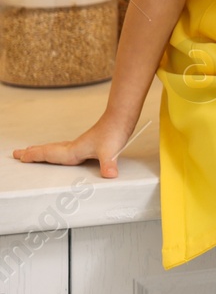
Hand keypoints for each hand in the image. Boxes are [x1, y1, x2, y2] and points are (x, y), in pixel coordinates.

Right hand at [12, 113, 137, 178]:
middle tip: (16, 153)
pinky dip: (57, 150)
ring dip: (43, 150)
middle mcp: (73, 147)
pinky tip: (62, 152)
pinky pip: (65, 148)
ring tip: (31, 151)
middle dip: (32, 153)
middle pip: (48, 150)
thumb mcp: (111, 151)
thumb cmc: (114, 133)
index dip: (34, 156)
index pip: (49, 154)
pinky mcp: (88, 143)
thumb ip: (109, 164)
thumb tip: (110, 175)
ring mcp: (80, 144)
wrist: (121, 118)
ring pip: (56, 148)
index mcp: (73, 150)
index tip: (20, 157)